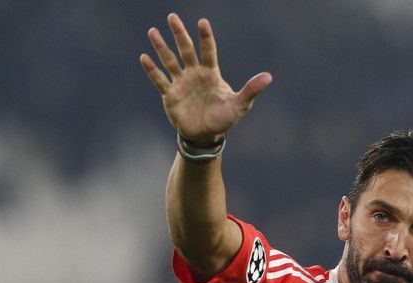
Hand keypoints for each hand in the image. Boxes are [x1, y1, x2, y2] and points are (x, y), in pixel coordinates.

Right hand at [140, 13, 271, 142]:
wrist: (206, 135)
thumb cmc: (224, 118)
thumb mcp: (239, 105)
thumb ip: (251, 90)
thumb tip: (269, 77)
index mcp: (211, 73)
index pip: (208, 51)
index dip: (205, 37)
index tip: (202, 22)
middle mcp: (194, 74)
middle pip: (186, 50)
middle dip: (179, 34)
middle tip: (172, 16)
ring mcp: (181, 83)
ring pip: (170, 61)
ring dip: (161, 47)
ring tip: (152, 31)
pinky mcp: (170, 95)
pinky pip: (159, 80)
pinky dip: (152, 70)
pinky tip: (144, 57)